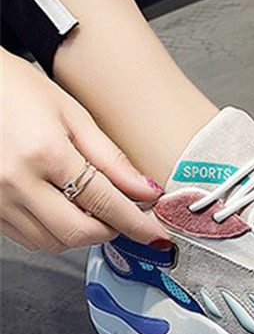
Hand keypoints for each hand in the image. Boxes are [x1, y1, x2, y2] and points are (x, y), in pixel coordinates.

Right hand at [0, 49, 168, 252]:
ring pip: (52, 242)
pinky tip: (66, 207)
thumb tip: (146, 189)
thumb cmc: (18, 92)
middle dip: (112, 230)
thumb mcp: (74, 116)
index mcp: (45, 154)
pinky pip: (28, 238)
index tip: (156, 232)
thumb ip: (111, 158)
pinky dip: (55, 231)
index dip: (135, 222)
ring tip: (96, 207)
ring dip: (83, 233)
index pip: (103, 202)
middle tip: (128, 216)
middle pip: (78, 232)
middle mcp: (16, 183)